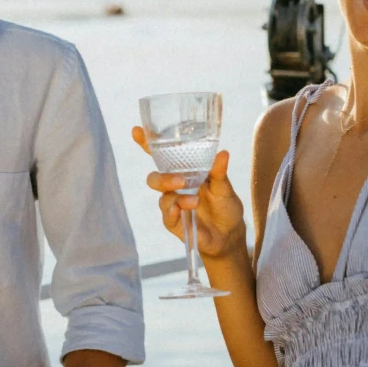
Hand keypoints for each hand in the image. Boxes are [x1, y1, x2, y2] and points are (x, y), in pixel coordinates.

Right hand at [132, 129, 245, 264]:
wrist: (230, 234)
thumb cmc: (225, 205)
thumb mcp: (225, 187)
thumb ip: (220, 172)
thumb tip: (222, 153)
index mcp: (185, 171)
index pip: (162, 156)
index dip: (147, 144)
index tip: (137, 131)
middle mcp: (175, 186)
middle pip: (156, 177)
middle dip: (163, 178)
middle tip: (180, 181)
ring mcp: (174, 204)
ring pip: (161, 197)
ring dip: (174, 197)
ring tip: (193, 201)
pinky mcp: (175, 222)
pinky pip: (167, 217)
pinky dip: (171, 213)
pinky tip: (179, 211)